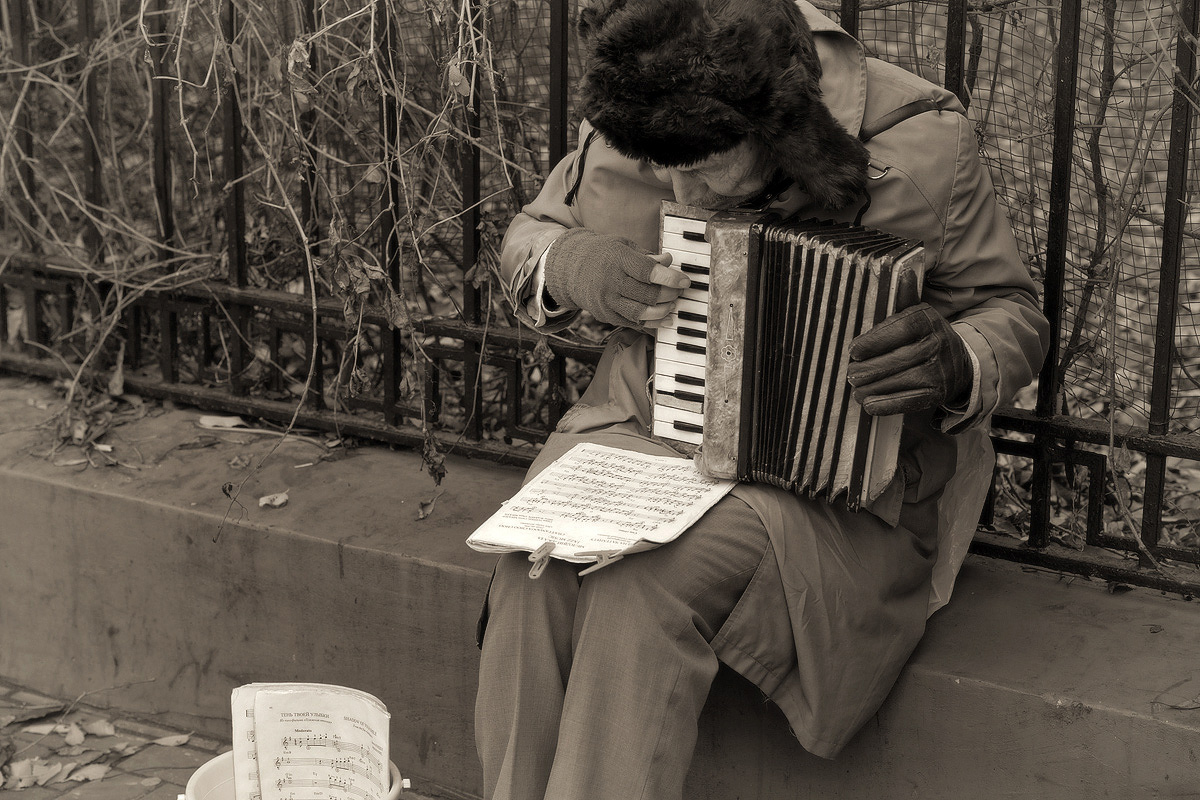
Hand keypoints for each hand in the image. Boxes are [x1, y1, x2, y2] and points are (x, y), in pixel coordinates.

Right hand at [543, 228, 689, 328]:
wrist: (570, 269)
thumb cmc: (604, 254)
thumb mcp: (624, 246)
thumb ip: (647, 256)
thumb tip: (669, 261)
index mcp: (617, 259)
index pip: (647, 272)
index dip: (669, 278)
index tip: (685, 281)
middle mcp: (611, 282)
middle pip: (647, 294)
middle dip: (669, 295)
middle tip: (679, 292)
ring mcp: (607, 301)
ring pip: (640, 313)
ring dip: (662, 311)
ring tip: (672, 305)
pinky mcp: (606, 315)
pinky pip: (632, 323)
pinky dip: (651, 323)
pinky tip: (663, 319)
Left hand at [846, 303, 972, 415]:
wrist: (959, 362)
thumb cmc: (926, 335)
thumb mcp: (917, 313)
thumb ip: (904, 297)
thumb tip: (903, 269)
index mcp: (928, 321)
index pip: (898, 329)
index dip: (873, 341)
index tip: (853, 351)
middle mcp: (936, 345)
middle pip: (895, 359)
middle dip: (867, 369)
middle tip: (850, 373)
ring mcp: (938, 372)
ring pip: (897, 381)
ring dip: (871, 388)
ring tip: (855, 388)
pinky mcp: (936, 394)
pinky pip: (907, 401)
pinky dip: (885, 404)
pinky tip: (868, 404)